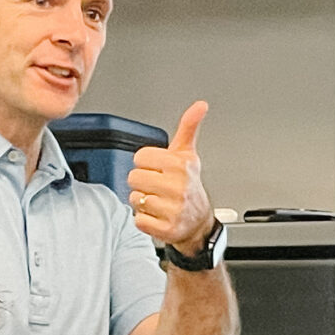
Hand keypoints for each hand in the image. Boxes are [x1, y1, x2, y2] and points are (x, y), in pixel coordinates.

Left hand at [128, 101, 215, 254]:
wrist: (200, 223)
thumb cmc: (190, 187)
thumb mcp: (188, 156)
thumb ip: (189, 128)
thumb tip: (200, 105)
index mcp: (181, 165)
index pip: (140, 157)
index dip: (148, 164)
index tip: (160, 171)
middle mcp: (179, 187)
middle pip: (134, 178)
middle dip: (144, 183)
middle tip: (159, 188)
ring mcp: (173, 209)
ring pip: (134, 199)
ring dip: (143, 203)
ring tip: (160, 202)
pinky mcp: (166, 229)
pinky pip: (138, 220)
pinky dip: (145, 220)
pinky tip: (159, 217)